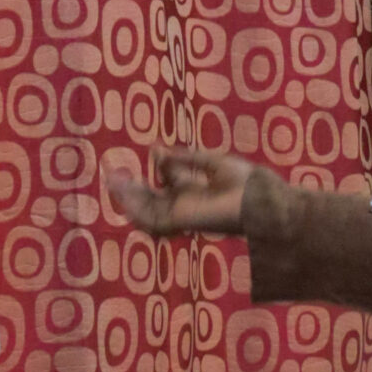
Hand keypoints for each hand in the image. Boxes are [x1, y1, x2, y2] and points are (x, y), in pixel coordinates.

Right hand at [104, 146, 257, 238]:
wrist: (258, 199)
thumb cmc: (243, 181)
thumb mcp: (211, 162)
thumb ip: (186, 158)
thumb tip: (159, 150)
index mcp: (197, 192)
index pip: (170, 183)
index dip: (161, 167)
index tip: (154, 149)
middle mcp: (186, 206)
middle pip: (153, 200)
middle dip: (135, 188)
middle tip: (117, 173)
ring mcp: (181, 216)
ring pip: (146, 212)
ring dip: (129, 198)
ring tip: (113, 181)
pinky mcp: (178, 222)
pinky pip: (150, 219)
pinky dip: (135, 207)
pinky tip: (123, 192)